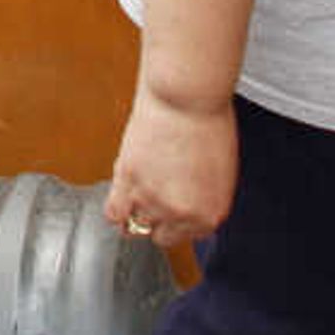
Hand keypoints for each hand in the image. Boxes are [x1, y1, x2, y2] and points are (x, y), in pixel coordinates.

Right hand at [106, 86, 236, 256]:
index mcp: (210, 213)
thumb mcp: (220, 169)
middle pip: (162, 237)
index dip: (180, 221)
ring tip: (138, 194)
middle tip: (157, 199)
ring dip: (136, 212)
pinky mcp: (128, 184)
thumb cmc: (209, 121)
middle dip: (160, 221)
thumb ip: (205, 195)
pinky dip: (116, 210)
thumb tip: (191, 203)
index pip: (190, 237)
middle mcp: (182, 214)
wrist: (186, 98)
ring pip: (134, 228)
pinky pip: (114, 213)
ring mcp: (153, 201)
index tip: (174, 212)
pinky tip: (121, 197)